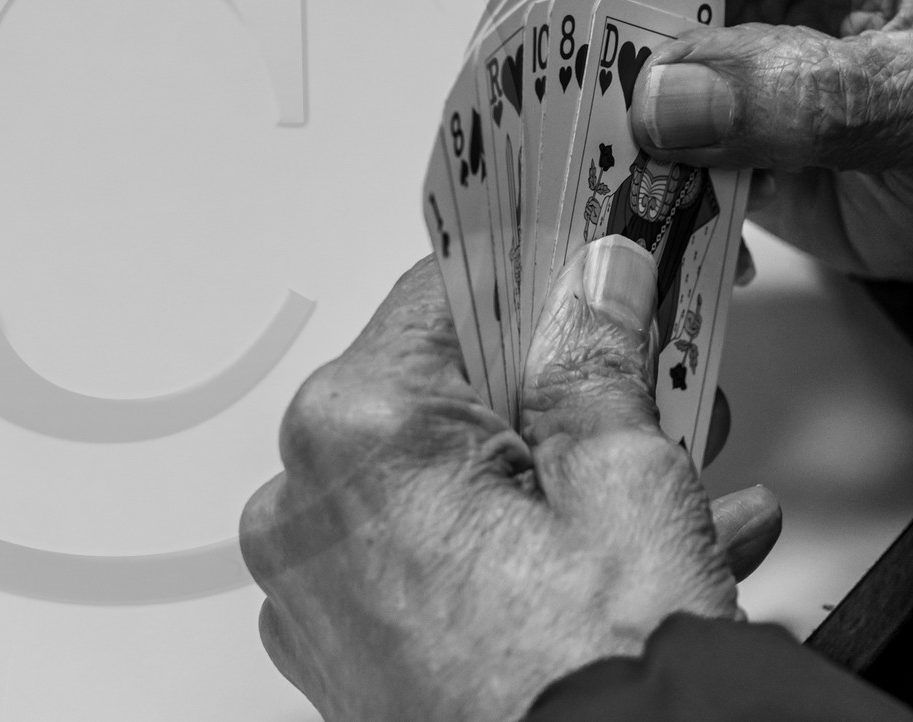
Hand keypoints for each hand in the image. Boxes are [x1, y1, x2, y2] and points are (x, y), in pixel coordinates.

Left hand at [239, 238, 780, 721]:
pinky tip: (599, 561)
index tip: (579, 278)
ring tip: (657, 493)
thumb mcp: (624, 482)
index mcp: (353, 427)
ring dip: (544, 479)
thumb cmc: (581, 689)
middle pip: (435, 392)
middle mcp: (301, 501)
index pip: (437, 293)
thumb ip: (592, 359)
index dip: (527, 282)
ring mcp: (310, 584)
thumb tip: (585, 284)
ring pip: (436, 480)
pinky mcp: (335, 643)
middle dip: (547, 395)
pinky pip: (420, 555)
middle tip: (637, 397)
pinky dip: (501, 546)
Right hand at [488, 0, 912, 276]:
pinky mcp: (682, 80)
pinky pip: (592, 115)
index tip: (581, 58)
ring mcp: (701, 1)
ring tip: (614, 195)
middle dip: (557, 50)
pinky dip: (599, 175)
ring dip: (570, 126)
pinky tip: (650, 217)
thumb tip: (660, 104)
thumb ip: (814, 95)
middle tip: (583, 139)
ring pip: (559, 38)